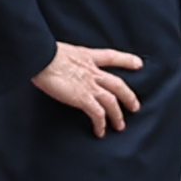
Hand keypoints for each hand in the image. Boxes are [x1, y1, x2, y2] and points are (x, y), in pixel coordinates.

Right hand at [32, 41, 146, 134]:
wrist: (41, 58)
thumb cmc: (43, 53)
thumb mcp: (58, 49)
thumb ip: (64, 58)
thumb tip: (55, 61)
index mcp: (87, 57)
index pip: (111, 57)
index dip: (126, 60)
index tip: (138, 64)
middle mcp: (92, 72)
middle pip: (118, 85)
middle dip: (128, 96)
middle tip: (135, 107)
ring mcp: (89, 86)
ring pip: (112, 101)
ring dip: (117, 115)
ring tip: (119, 126)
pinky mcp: (82, 98)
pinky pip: (97, 114)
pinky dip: (100, 124)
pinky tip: (100, 131)